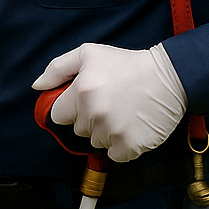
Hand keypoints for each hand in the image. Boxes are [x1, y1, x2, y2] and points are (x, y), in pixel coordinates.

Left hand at [31, 43, 186, 162]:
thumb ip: (58, 69)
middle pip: (78, 130)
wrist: (171, 76)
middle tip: (110, 103)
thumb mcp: (89, 54)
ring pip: (96, 142)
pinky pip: (114, 155)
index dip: (70, 109)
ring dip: (106, 132)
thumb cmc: (129, 64)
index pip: (58, 115)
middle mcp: (94, 113)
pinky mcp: (130, 146)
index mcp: (81, 91)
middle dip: (89, 119)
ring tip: (123, 112)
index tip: (84, 102)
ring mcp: (113, 131)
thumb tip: (37, 87)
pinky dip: (122, 146)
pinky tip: (131, 127)